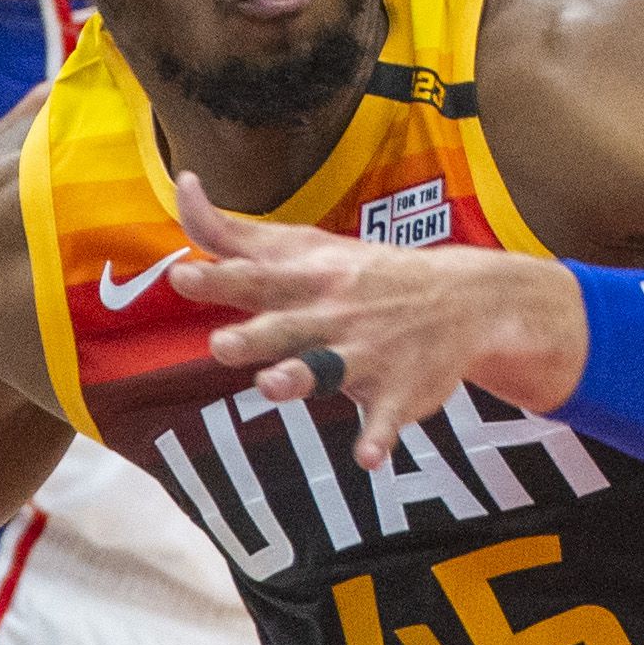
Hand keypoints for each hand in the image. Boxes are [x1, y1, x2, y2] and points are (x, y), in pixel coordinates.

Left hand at [169, 171, 585, 467]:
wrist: (462, 297)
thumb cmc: (361, 272)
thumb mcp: (303, 246)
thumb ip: (235, 233)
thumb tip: (183, 187)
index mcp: (306, 281)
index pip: (254, 278)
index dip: (217, 279)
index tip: (181, 277)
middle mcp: (333, 315)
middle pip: (285, 327)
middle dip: (254, 335)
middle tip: (221, 345)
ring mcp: (368, 353)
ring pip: (329, 368)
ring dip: (302, 376)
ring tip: (274, 384)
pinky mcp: (399, 392)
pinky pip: (386, 418)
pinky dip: (379, 437)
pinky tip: (368, 457)